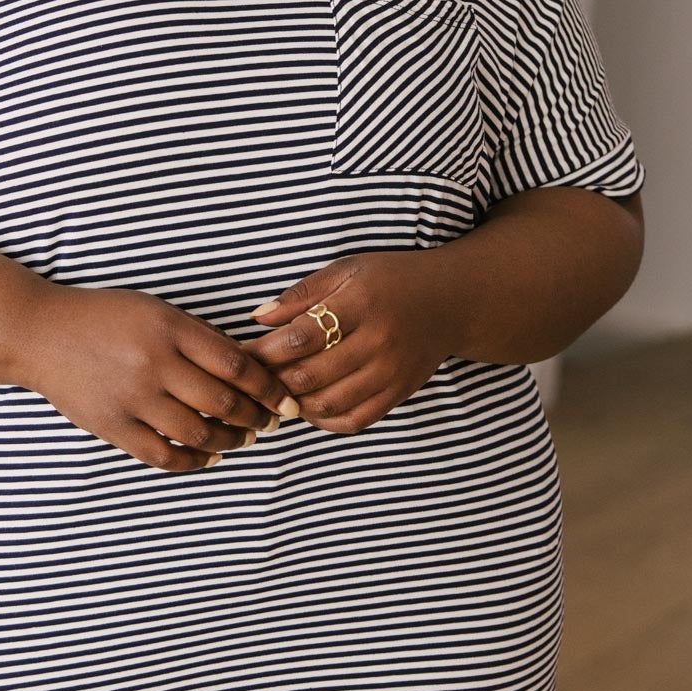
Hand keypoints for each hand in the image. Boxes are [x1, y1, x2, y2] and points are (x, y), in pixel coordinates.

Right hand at [20, 283, 298, 470]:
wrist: (39, 333)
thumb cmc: (103, 317)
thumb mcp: (154, 310)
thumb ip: (197, 336)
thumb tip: (247, 368)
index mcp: (169, 328)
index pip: (236, 364)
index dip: (269, 387)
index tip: (285, 399)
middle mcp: (153, 363)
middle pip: (223, 402)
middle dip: (256, 417)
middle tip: (271, 422)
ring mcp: (132, 398)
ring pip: (198, 433)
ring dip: (230, 441)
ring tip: (243, 439)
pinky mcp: (112, 425)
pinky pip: (163, 455)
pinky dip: (193, 460)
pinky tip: (207, 456)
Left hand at [243, 251, 459, 432]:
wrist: (449, 301)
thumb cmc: (390, 280)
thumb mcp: (346, 270)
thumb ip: (301, 294)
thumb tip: (256, 318)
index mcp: (360, 303)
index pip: (301, 337)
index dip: (265, 351)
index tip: (242, 353)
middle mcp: (378, 341)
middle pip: (310, 375)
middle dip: (272, 381)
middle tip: (251, 379)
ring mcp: (391, 372)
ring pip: (328, 404)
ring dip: (294, 404)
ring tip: (275, 393)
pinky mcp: (399, 393)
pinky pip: (355, 420)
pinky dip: (325, 420)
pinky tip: (308, 407)